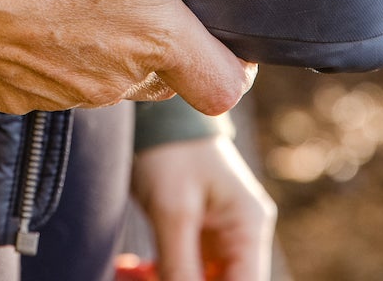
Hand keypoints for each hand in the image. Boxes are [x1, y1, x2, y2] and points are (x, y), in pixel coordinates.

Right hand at [0, 0, 307, 114]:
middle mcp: (110, 83)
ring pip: (103, 82)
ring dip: (104, 49)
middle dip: (165, 48)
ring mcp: (55, 94)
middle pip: (162, 82)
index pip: (224, 89)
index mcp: (153, 43)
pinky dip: (49, 54)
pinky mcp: (6, 94)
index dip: (233, 64)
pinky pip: (47, 83)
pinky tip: (29, 7)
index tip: (221, 31)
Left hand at [131, 135, 277, 280]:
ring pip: (201, 280)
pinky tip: (133, 270)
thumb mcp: (173, 210)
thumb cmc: (170, 151)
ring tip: (135, 274)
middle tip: (145, 280)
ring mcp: (220, 237)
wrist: (154, 118)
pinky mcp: (198, 236)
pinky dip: (161, 274)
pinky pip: (186, 270)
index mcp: (249, 226)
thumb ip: (181, 264)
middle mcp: (242, 235)